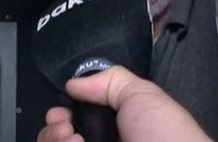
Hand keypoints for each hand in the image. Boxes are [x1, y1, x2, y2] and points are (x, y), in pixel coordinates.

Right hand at [36, 66, 211, 141]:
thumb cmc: (165, 134)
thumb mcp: (142, 94)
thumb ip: (110, 82)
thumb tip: (73, 84)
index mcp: (116, 129)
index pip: (76, 123)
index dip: (62, 115)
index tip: (59, 112)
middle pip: (58, 140)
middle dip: (53, 129)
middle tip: (64, 126)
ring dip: (52, 139)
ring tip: (71, 137)